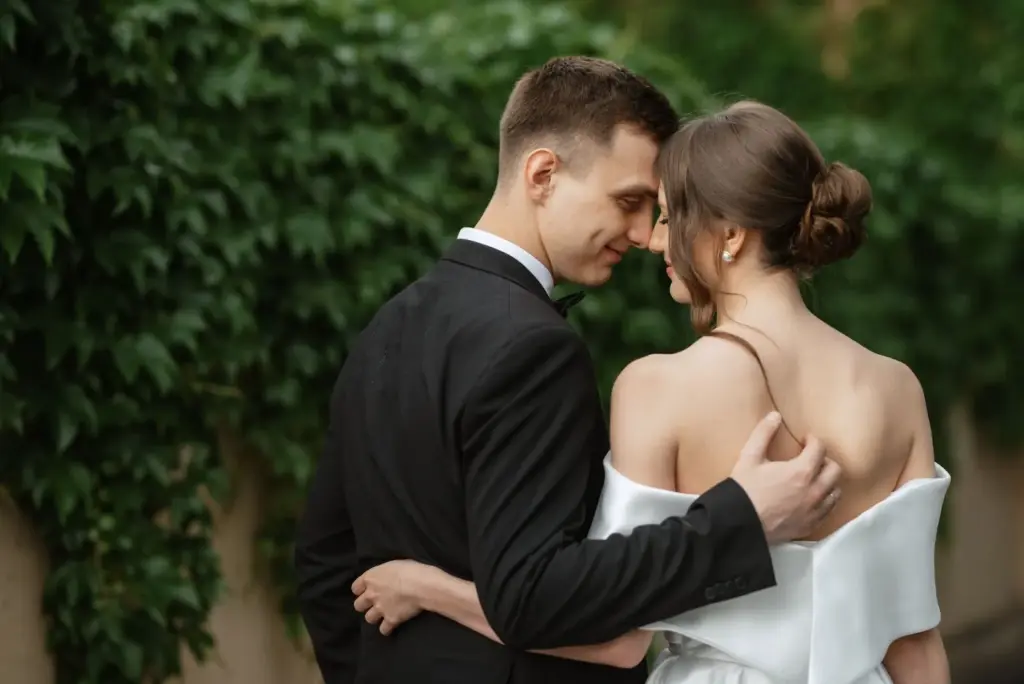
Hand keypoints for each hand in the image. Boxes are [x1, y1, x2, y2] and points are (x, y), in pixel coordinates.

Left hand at [352, 560, 429, 634]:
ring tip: (384, 614)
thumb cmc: (409, 569)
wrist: (420, 585)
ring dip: (375, 617)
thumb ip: (384, 574)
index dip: (361, 590)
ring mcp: (380, 609)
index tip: (368, 590)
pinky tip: (392, 624)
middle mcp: (371, 595)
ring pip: (369, 618)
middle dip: (365, 605)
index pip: (355, 588)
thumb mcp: (392, 565)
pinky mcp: (391, 620)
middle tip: (375, 603)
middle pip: (358, 605)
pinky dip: (387, 628)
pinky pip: (384, 629)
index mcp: (370, 578)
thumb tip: (385, 578)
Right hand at [730, 412, 842, 543]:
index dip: (813, 441)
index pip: (819, 449)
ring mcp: (814, 510)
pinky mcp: (810, 526)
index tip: (806, 440)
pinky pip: (828, 511)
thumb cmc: (744, 489)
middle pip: (834, 470)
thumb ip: (763, 434)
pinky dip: (825, 501)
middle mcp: (814, 491)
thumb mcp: (749, 457)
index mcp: (801, 471)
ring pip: (836, 491)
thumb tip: (774, 416)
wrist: (738, 523)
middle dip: (824, 460)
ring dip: (828, 481)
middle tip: (811, 459)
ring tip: (814, 478)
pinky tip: (813, 498)